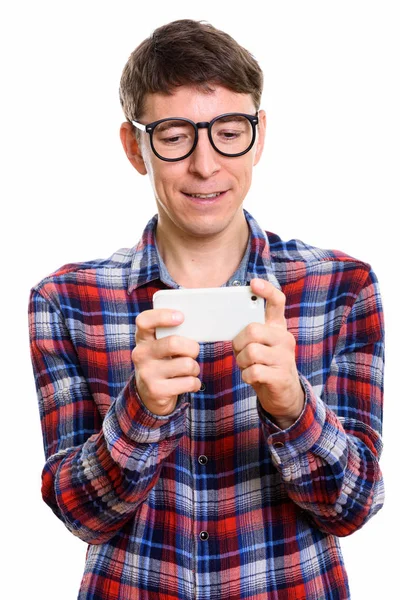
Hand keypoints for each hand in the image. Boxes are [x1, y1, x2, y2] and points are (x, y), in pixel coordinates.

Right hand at [132, 309, 200, 415]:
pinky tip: (187, 383)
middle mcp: (140, 354)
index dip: (162, 316)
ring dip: (194, 367)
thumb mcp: (159, 344)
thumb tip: (198, 323)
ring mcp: (147, 373)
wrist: (150, 394)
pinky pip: (189, 382)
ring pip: (186, 364)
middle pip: (173, 343)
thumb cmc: (162, 361)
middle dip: (192, 348)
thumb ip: (171, 332)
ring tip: (188, 370)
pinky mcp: (156, 391)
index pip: (144, 320)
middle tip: (192, 352)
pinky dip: (195, 383)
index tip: (181, 317)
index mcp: (142, 338)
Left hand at [232, 278, 303, 428]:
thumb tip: (230, 321)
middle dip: (239, 343)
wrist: (284, 394)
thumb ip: (251, 332)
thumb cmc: (265, 364)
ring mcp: (285, 357)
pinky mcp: (281, 376)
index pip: (277, 302)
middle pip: (252, 330)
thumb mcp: (260, 345)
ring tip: (248, 366)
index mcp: (277, 328)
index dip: (266, 290)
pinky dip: (247, 376)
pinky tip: (253, 377)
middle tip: (241, 352)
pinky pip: (254, 371)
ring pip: (250, 352)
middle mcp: (284, 338)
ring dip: (241, 362)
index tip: (253, 283)